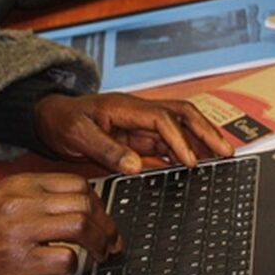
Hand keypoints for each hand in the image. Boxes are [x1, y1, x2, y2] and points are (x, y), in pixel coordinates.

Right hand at [0, 173, 121, 274]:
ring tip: (100, 253)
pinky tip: (69, 267)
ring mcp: (19, 231)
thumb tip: (77, 202)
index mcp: (16, 185)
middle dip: (105, 223)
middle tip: (109, 239)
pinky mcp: (20, 261)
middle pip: (84, 202)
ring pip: (81, 225)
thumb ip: (33, 197)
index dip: (97, 202)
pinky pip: (66, 258)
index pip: (74, 183)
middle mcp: (19, 203)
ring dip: (99, 243)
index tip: (102, 217)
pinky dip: (75, 265)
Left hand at [34, 92, 233, 173]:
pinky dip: (183, 153)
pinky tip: (194, 166)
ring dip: (200, 142)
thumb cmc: (60, 120)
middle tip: (226, 152)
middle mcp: (137, 113)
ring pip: (179, 130)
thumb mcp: (77, 135)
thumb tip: (135, 166)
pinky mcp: (137, 137)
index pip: (163, 120)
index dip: (179, 140)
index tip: (191, 161)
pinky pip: (166, 143)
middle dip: (206, 131)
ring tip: (220, 159)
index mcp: (125, 107)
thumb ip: (106, 150)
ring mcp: (139, 124)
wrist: (47, 118)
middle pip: (182, 116)